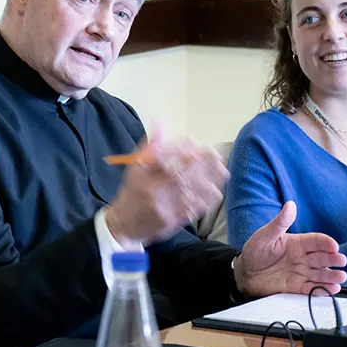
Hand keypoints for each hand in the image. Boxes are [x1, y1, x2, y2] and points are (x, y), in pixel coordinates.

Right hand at [106, 132, 228, 246]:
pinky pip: (192, 210)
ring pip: (191, 193)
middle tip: (216, 154)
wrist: (124, 224)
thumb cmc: (132, 191)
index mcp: (143, 176)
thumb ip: (150, 146)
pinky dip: (205, 200)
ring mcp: (164, 208)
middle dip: (202, 164)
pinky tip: (215, 191)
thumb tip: (160, 122)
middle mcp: (153, 192)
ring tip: (223, 172)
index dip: (183, 150)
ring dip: (209, 182)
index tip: (196, 143)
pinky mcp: (172, 222)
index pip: (165, 159)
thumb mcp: (135, 166)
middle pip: (182, 175)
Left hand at [234, 201, 346, 296]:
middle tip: (341, 261)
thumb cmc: (254, 252)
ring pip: (320, 274)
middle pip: (322, 258)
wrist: (244, 273)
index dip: (326, 243)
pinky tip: (331, 289)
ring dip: (331, 276)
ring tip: (341, 277)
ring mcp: (300, 272)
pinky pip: (311, 288)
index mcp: (297, 243)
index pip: (316, 241)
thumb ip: (279, 223)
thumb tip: (290, 205)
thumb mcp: (265, 235)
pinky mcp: (296, 287)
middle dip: (333, 259)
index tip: (333, 246)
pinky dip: (322, 289)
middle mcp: (302, 258)